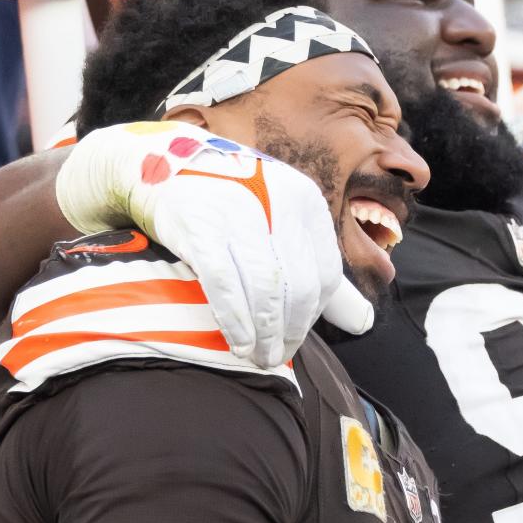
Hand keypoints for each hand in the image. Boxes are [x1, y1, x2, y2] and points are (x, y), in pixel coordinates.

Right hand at [56, 121, 372, 366]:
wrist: (158, 165)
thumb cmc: (228, 203)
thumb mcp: (281, 227)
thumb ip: (322, 274)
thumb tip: (364, 323)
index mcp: (304, 200)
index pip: (326, 273)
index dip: (314, 316)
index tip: (295, 340)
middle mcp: (277, 199)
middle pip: (299, 285)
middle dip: (290, 331)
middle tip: (274, 357)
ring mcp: (237, 208)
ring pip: (266, 288)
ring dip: (264, 333)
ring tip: (256, 357)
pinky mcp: (198, 222)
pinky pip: (225, 282)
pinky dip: (235, 319)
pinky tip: (237, 342)